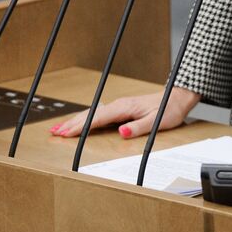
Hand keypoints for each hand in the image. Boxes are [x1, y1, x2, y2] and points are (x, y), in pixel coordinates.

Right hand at [49, 86, 200, 139]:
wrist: (176, 98)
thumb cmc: (169, 110)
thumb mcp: (157, 121)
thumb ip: (139, 127)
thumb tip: (122, 132)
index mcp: (124, 107)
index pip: (98, 118)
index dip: (81, 127)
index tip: (66, 134)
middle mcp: (119, 105)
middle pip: (90, 115)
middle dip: (71, 124)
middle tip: (54, 133)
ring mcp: (119, 106)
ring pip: (92, 113)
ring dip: (75, 121)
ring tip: (58, 129)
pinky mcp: (121, 109)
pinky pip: (98, 114)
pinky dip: (85, 119)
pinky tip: (79, 123)